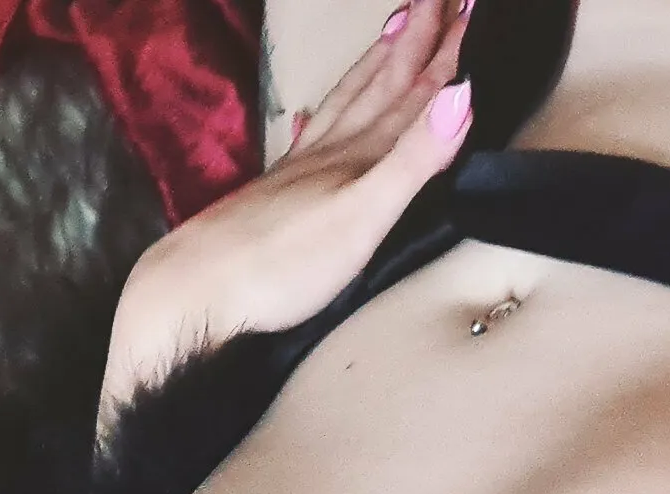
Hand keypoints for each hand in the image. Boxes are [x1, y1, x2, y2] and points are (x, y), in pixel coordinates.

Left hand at [101, 0, 473, 422]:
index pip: (414, 90)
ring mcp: (304, 168)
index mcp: (359, 153)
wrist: (199, 289)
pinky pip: (316, 132)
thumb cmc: (284, 264)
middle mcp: (333, 149)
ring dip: (377, 65)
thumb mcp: (364, 216)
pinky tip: (319, 113)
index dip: (446, 47)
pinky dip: (328, 112)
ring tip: (395, 30)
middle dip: (416, 39)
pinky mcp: (283, 192)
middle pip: (383, 83)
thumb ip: (414, 159)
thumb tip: (463, 96)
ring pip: (350, 100)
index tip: (470, 3)